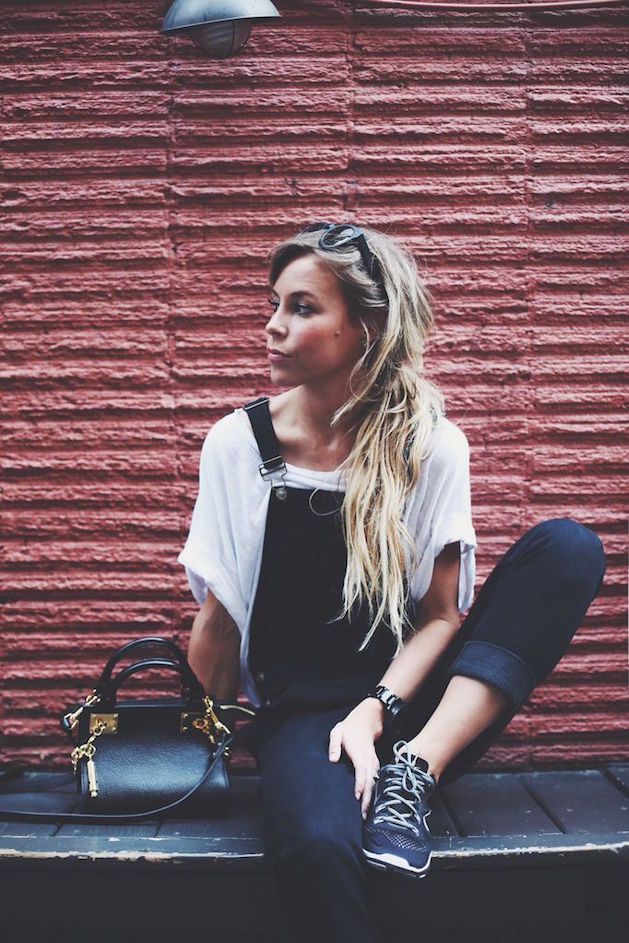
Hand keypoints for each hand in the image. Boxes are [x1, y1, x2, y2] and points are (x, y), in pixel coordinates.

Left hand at [328, 698, 384, 819]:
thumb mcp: (337, 732)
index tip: (357, 796)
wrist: (366, 721)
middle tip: (364, 815)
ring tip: (367, 814)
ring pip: (375, 782)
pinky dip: (375, 792)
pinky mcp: (375, 764)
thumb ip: (334, 745)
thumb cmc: (349, 729)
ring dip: (372, 798)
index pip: (361, 769)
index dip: (360, 783)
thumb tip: (333, 760)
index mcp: (359, 752)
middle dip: (368, 797)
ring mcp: (374, 761)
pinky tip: (372, 804)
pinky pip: (376, 780)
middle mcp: (369, 758)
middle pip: (371, 780)